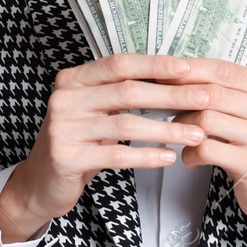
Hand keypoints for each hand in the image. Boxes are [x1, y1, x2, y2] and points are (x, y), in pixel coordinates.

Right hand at [0, 54, 214, 243]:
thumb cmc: (78, 141)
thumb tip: (175, 78)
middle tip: (205, 99)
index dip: (154, 65)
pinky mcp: (67, 157)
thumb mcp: (94, 110)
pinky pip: (116, 155)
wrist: (40, 181)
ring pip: (126, 124)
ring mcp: (63, 128)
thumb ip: (121, 93)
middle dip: (171, 95)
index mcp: (73, 79)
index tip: (188, 68)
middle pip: (127, 91)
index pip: (119, 64)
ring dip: (166, 129)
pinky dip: (146, 156)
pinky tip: (169, 157)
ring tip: (196, 134)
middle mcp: (65, 98)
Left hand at [153, 57, 246, 221]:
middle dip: (180, 97)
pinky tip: (190, 157)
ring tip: (177, 133)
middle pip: (213, 93)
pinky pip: (207, 149)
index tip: (163, 71)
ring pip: (206, 119)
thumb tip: (176, 75)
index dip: (190, 70)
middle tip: (160, 102)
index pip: (224, 71)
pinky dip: (190, 153)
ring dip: (182, 126)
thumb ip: (225, 91)